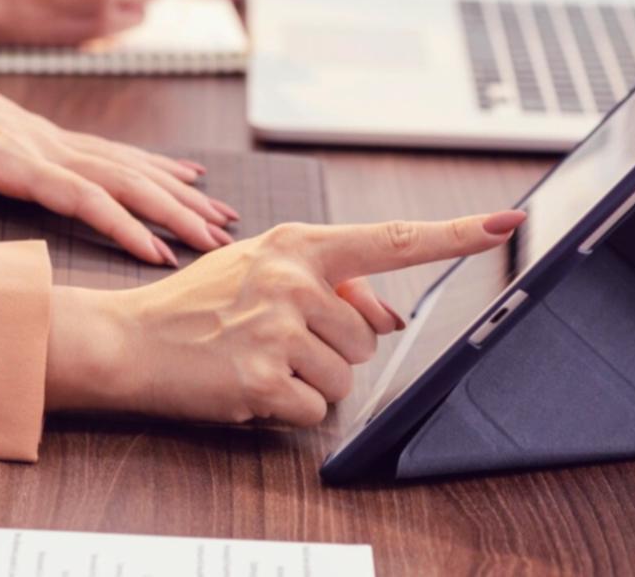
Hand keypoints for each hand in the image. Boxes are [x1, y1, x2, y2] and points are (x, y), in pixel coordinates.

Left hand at [0, 27, 237, 262]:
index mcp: (15, 156)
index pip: (82, 194)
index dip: (123, 224)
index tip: (159, 254)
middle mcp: (46, 144)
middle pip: (124, 178)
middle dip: (175, 210)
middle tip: (219, 241)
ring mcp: (55, 137)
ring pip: (131, 163)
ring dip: (178, 191)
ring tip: (222, 216)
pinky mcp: (55, 136)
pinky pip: (118, 152)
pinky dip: (158, 165)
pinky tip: (189, 176)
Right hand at [45, 210, 525, 424]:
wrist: (128, 340)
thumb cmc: (196, 306)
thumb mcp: (259, 270)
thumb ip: (327, 282)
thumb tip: (385, 315)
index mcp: (299, 245)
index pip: (392, 240)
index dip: (456, 235)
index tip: (505, 223)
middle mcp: (294, 280)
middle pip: (368, 336)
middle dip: (331, 348)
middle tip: (274, 338)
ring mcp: (280, 328)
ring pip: (346, 376)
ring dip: (309, 381)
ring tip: (257, 359)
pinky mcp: (266, 377)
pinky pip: (317, 411)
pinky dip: (288, 410)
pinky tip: (250, 386)